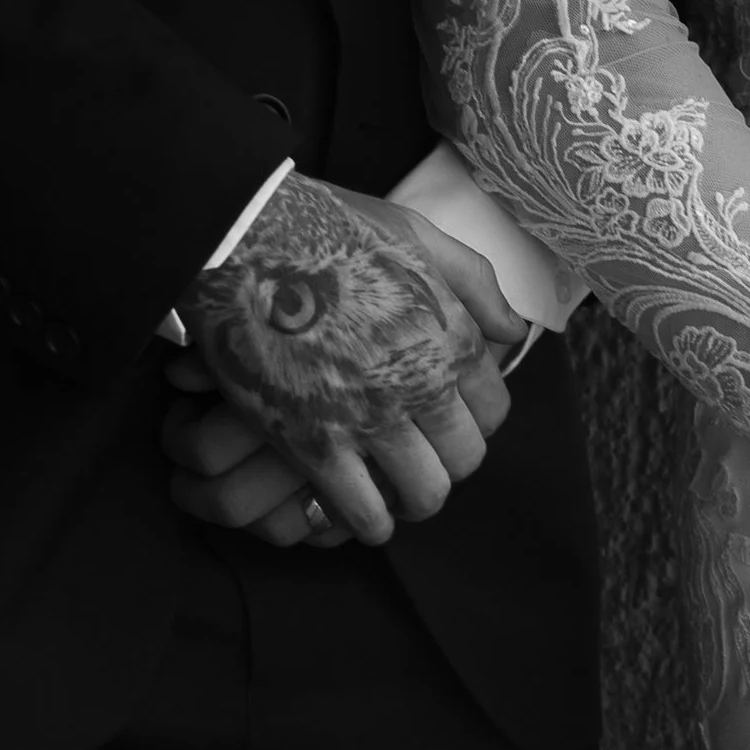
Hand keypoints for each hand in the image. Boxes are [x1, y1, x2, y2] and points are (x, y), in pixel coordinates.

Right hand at [177, 173, 524, 543]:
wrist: (238, 236)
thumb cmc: (326, 227)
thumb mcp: (416, 233)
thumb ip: (474, 282)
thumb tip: (511, 331)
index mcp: (450, 335)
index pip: (494, 410)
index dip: (474, 420)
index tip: (450, 421)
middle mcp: (421, 383)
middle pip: (465, 458)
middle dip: (448, 462)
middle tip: (423, 459)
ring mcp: (368, 418)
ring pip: (424, 493)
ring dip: (414, 499)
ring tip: (396, 494)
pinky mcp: (314, 444)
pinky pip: (362, 511)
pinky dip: (369, 522)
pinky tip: (363, 517)